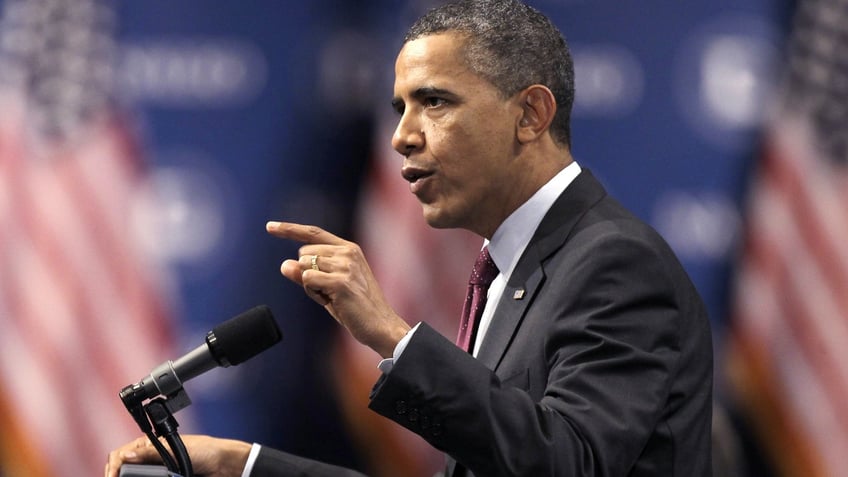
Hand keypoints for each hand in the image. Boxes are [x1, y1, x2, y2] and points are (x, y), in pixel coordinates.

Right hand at [105, 435, 251, 476]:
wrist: (225, 466)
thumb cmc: (206, 451)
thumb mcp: (176, 449)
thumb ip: (151, 453)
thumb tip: (126, 456)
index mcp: (151, 446)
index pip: (122, 454)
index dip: (113, 466)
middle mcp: (151, 459)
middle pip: (124, 469)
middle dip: (117, 476)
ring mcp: (159, 472)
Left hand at [266, 221, 410, 357]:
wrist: (380, 325)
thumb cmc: (355, 307)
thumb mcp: (329, 287)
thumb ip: (308, 274)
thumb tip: (284, 264)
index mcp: (348, 249)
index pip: (313, 233)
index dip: (290, 229)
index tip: (269, 226)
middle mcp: (347, 252)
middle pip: (303, 254)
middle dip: (307, 274)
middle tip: (328, 292)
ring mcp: (345, 265)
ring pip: (304, 267)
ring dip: (310, 286)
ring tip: (333, 297)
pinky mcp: (340, 281)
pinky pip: (308, 280)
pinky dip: (313, 293)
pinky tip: (332, 301)